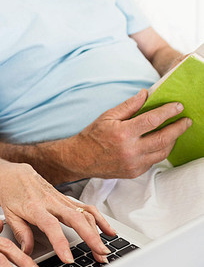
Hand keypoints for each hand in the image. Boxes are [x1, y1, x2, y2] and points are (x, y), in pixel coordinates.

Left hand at [0, 164, 114, 259]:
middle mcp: (52, 202)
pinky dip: (100, 219)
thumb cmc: (11, 194)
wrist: (15, 175)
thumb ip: (20, 233)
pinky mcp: (68, 199)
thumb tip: (26, 254)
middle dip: (90, 237)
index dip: (60, 242)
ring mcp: (62, 200)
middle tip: (100, 254)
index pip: (50, 226)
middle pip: (76, 218)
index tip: (68, 258)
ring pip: (84, 214)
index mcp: (35, 207)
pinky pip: (87, 208)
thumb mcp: (9, 214)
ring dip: (98, 232)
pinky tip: (109, 232)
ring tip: (104, 251)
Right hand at [65, 89, 191, 179]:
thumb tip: (146, 94)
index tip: (178, 106)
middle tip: (186, 120)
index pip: (152, 120)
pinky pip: (154, 160)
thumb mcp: (108, 116)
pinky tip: (162, 142)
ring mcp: (134, 164)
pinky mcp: (135, 172)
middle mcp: (130, 150)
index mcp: (123, 133)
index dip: (168, 112)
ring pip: (162, 152)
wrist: (80, 159)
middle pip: (163, 138)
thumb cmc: (93, 135)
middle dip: (178, 128)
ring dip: (173, 140)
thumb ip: (129, 105)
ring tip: (176, 130)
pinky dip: (160, 150)